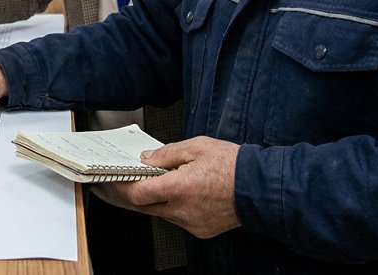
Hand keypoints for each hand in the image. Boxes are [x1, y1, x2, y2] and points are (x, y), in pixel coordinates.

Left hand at [112, 136, 240, 238]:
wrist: (260, 188)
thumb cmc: (233, 165)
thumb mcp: (197, 147)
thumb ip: (167, 153)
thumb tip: (147, 158)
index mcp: (180, 188)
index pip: (138, 194)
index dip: (124, 186)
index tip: (117, 178)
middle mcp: (183, 210)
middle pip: (146, 206)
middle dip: (139, 192)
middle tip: (140, 176)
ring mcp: (191, 223)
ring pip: (162, 213)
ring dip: (158, 199)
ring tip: (169, 181)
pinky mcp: (200, 230)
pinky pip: (178, 219)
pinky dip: (175, 207)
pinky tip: (185, 193)